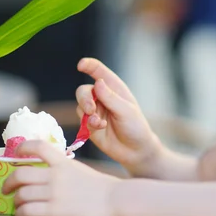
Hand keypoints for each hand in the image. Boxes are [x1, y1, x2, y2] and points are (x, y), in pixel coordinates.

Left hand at [2, 140, 119, 215]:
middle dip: (8, 182)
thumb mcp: (81, 170)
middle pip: (20, 173)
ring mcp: (54, 193)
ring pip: (21, 194)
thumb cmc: (102, 187)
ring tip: (17, 205)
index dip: (22, 148)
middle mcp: (56, 175)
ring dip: (15, 201)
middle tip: (6, 188)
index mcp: (63, 162)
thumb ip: (64, 169)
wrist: (116, 200)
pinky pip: (27, 211)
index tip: (15, 153)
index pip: (38, 147)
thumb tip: (49, 172)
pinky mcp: (55, 210)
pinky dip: (20, 214)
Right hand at [76, 58, 161, 172]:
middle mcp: (102, 97)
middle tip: (91, 109)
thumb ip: (111, 98)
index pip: (98, 71)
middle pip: (83, 90)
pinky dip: (89, 123)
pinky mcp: (89, 125)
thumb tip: (97, 82)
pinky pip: (81, 119)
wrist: (134, 151)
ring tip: (99, 122)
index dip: (89, 65)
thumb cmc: (135, 126)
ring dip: (87, 112)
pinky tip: (100, 127)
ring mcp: (95, 111)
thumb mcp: (126, 111)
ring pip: (80, 105)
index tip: (81, 65)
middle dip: (84, 99)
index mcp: (114, 88)